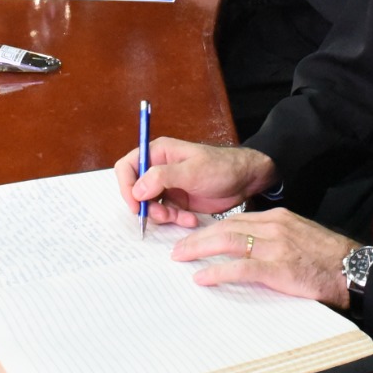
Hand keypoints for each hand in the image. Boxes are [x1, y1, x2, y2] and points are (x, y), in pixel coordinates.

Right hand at [114, 137, 277, 226]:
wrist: (246, 180)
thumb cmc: (223, 167)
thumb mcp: (193, 171)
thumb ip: (163, 177)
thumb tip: (137, 189)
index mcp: (159, 153)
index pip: (128, 166)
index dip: (126, 186)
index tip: (135, 204)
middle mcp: (159, 169)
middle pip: (136, 190)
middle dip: (147, 207)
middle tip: (164, 216)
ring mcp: (167, 186)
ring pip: (150, 206)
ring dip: (163, 216)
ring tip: (182, 218)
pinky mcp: (177, 200)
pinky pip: (166, 214)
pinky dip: (175, 219)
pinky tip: (191, 219)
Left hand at [170, 209, 356, 308]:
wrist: (355, 269)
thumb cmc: (329, 258)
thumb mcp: (301, 237)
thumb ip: (276, 238)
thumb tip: (251, 248)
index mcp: (278, 218)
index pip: (236, 220)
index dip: (210, 228)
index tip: (193, 236)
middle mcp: (274, 227)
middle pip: (226, 227)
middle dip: (197, 237)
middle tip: (177, 247)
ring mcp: (276, 247)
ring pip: (228, 242)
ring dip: (199, 249)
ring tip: (180, 257)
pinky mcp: (279, 269)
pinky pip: (241, 268)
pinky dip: (218, 271)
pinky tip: (202, 277)